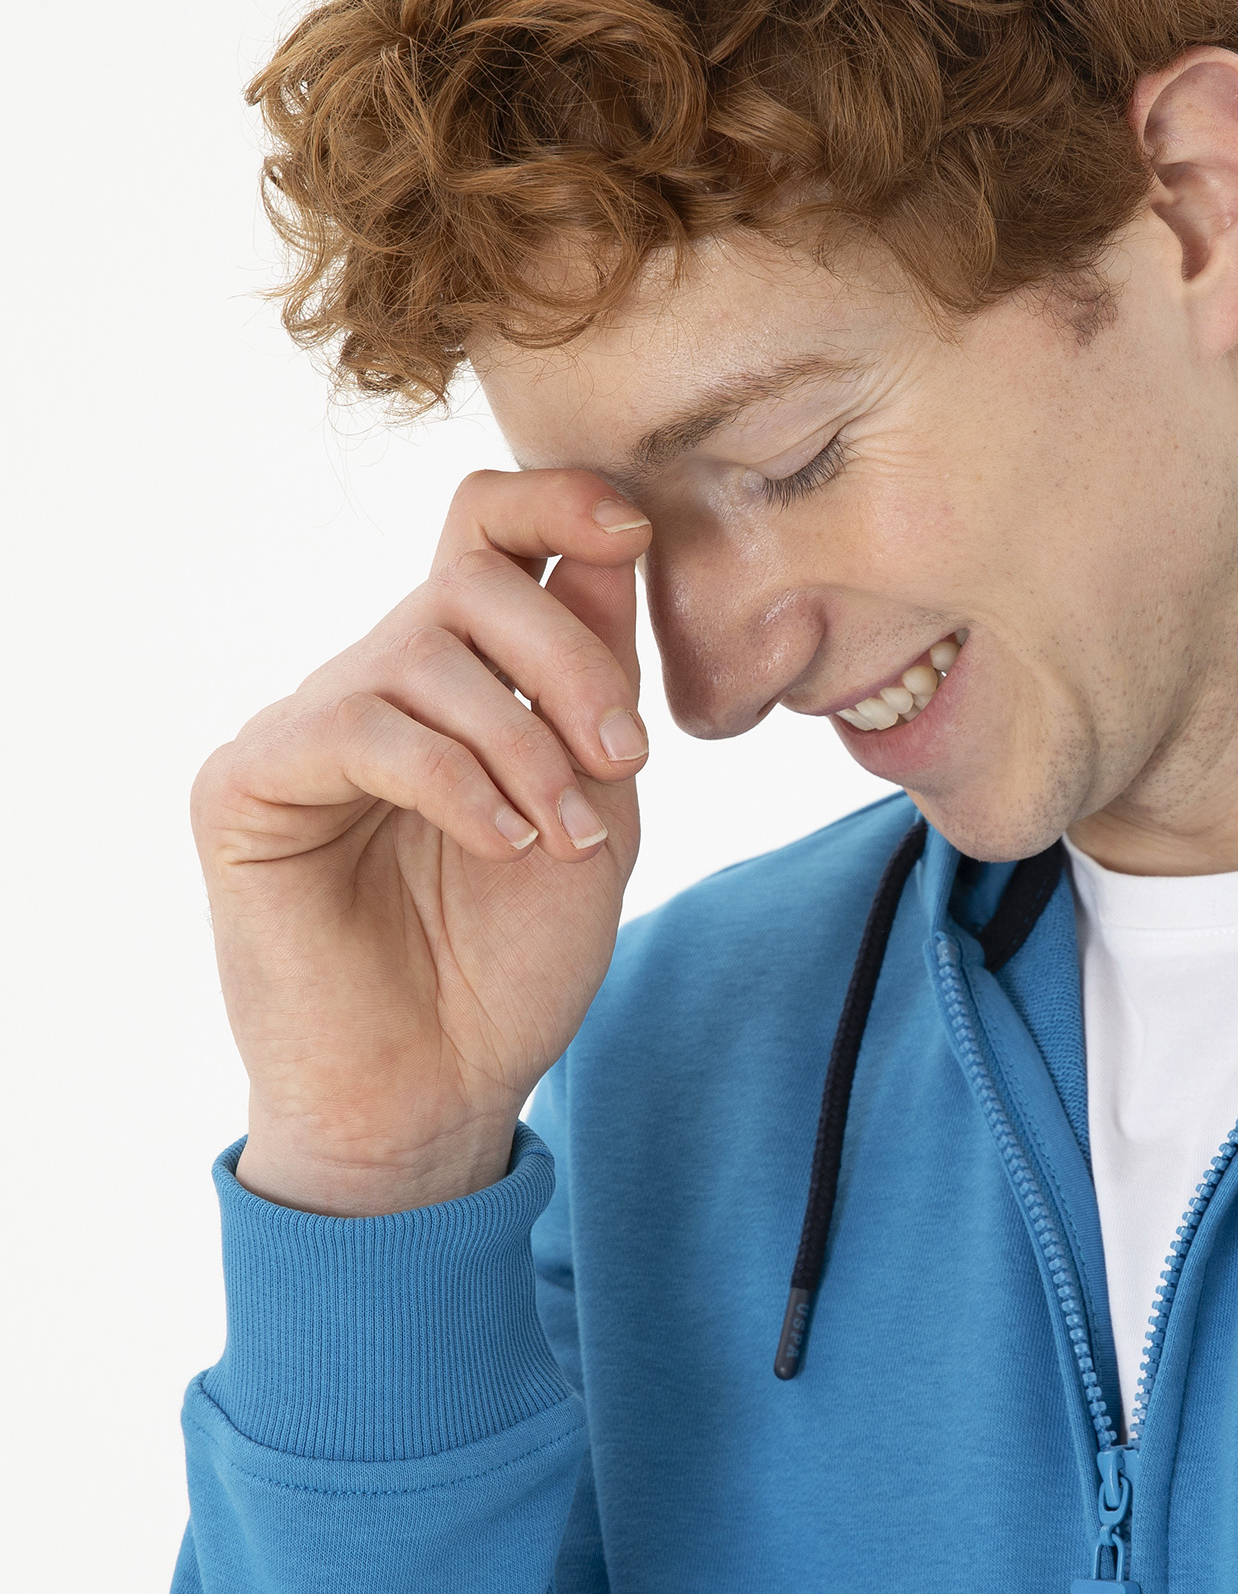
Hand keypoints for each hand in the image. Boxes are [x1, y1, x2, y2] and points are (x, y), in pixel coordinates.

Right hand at [192, 470, 652, 1214]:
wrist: (440, 1092)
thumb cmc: (512, 963)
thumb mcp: (595, 804)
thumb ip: (597, 681)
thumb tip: (616, 540)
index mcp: (459, 681)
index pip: (485, 534)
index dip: (556, 501)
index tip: (634, 528)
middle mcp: (375, 685)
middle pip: (469, 578)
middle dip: (570, 654)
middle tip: (623, 756)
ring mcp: (304, 728)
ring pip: (422, 651)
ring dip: (522, 740)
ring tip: (563, 833)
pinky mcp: (247, 783)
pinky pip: (361, 727)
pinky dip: (456, 781)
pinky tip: (502, 843)